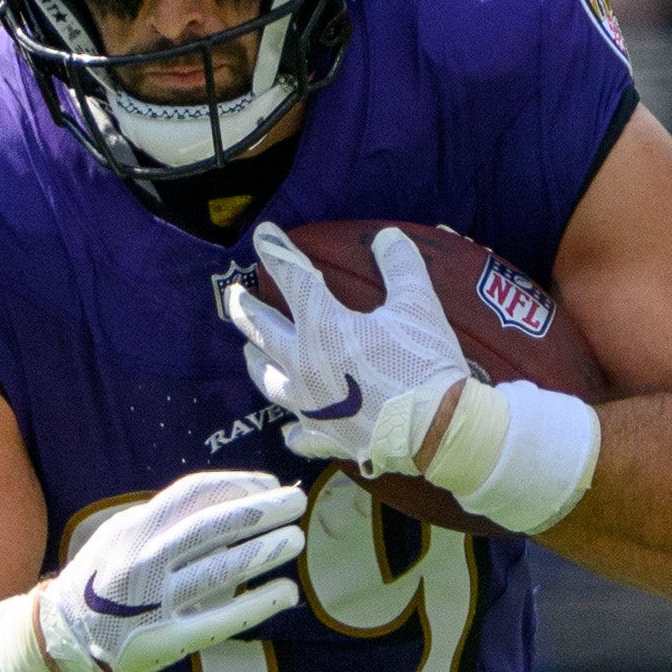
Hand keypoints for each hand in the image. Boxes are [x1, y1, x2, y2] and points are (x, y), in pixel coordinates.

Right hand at [35, 468, 306, 671]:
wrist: (60, 637)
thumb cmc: (104, 580)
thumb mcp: (122, 536)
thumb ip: (166, 522)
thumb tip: (232, 502)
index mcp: (132, 529)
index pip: (192, 495)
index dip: (236, 485)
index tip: (269, 486)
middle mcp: (141, 561)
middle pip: (211, 528)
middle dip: (259, 511)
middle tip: (296, 503)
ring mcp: (152, 603)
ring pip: (218, 572)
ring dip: (263, 553)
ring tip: (295, 541)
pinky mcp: (164, 640)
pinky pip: (219, 621)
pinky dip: (256, 605)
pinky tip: (286, 593)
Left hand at [222, 223, 478, 483]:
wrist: (437, 432)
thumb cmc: (426, 364)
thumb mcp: (419, 305)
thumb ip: (400, 266)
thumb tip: (386, 237)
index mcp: (325, 329)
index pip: (293, 279)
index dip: (276, 252)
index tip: (262, 235)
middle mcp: (305, 366)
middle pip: (263, 331)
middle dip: (246, 309)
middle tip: (234, 296)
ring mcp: (310, 405)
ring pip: (269, 380)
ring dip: (257, 362)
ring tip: (250, 352)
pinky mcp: (325, 436)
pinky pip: (299, 435)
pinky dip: (293, 431)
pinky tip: (289, 431)